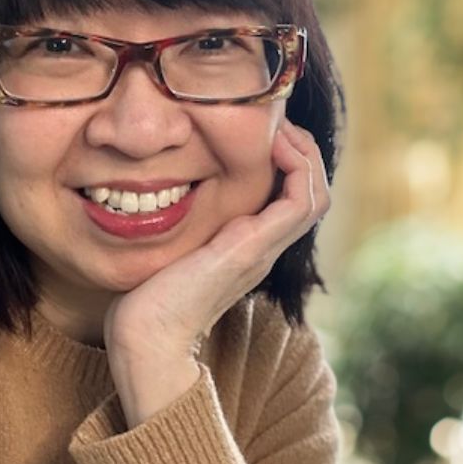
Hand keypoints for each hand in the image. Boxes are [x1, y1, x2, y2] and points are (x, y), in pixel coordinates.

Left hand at [103, 118, 329, 426]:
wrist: (147, 339)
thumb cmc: (147, 300)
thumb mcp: (168, 252)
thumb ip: (177, 230)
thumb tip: (155, 199)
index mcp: (248, 248)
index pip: (292, 199)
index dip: (287, 162)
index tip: (263, 133)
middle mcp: (263, 249)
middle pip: (313, 193)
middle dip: (301, 152)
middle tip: (277, 123)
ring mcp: (263, 249)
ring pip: (315, 195)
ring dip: (305, 155)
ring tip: (280, 129)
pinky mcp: (252, 247)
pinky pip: (300, 201)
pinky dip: (297, 167)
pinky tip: (273, 145)